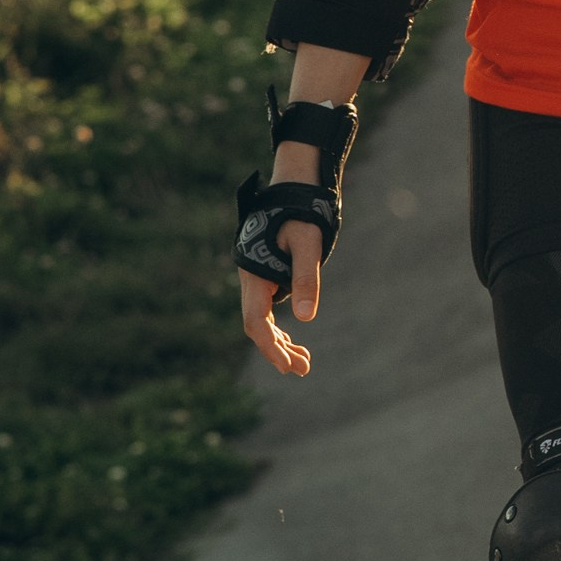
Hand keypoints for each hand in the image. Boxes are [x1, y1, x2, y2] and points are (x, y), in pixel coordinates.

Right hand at [240, 222, 321, 376]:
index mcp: (255, 275)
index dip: (270, 346)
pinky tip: (294, 343)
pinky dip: (281, 329)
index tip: (287, 366)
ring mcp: (258, 281)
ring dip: (280, 343)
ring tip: (304, 363)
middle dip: (277, 351)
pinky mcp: (267, 278)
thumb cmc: (300, 214)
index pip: (256, 321)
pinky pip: (269, 311)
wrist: (292, 191)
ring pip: (264, 321)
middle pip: (259, 326)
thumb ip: (306, 277)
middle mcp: (252, 282)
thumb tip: (306, 318)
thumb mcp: (308, 243)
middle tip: (302, 370)